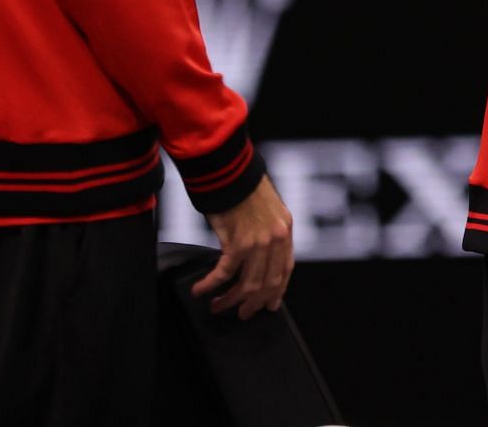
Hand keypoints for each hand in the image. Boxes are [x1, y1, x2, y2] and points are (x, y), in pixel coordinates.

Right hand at [192, 174, 293, 318]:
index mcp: (285, 231)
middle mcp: (276, 239)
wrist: (230, 172)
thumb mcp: (268, 210)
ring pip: (247, 284)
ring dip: (231, 300)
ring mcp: (258, 243)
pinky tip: (201, 290)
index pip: (286, 270)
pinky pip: (224, 273)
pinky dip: (211, 285)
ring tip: (219, 307)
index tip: (270, 304)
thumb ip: (269, 233)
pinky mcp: (237, 243)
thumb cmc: (243, 188)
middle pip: (268, 283)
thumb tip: (261, 258)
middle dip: (254, 303)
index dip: (277, 291)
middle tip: (243, 314)